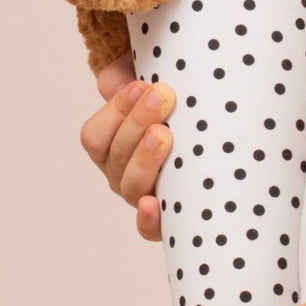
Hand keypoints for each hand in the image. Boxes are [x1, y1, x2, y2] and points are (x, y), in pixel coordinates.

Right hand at [80, 56, 175, 239]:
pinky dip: (148, 220)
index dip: (115, 111)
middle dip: (137, 123)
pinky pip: (150, 228)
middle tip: (163, 97)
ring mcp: (143, 195)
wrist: (209, 122)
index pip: (96, 136)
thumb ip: (124, 76)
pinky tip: (152, 204)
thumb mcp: (145, 79)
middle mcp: (121, 174)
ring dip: (145, 159)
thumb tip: (124, 84)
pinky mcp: (169, 215)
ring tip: (164, 134)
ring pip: (130, 185)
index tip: (140, 85)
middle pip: (116, 157)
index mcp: (110, 146)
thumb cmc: (173, 99)